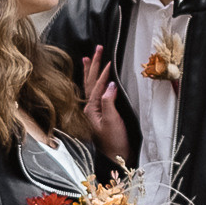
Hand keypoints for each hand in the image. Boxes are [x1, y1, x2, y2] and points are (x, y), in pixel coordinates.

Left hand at [81, 46, 129, 162]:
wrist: (117, 156)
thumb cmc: (115, 141)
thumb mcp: (112, 121)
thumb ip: (108, 102)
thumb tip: (109, 84)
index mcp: (90, 109)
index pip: (95, 86)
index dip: (103, 73)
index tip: (109, 61)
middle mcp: (88, 108)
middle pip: (89, 82)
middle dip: (94, 65)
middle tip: (98, 49)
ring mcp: (92, 111)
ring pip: (89, 86)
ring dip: (90, 71)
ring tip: (88, 57)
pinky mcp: (98, 113)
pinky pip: (93, 92)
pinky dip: (94, 81)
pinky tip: (94, 78)